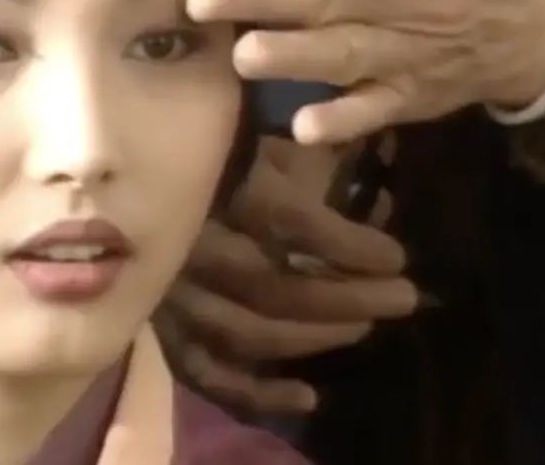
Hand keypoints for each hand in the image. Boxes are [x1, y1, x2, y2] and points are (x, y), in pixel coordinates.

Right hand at [156, 136, 414, 413]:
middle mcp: (198, 248)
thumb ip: (324, 176)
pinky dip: (257, 392)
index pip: (303, 228)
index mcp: (226, 193)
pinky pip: (206, 369)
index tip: (396, 257)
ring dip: (314, 339)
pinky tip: (307, 397)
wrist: (143, 166)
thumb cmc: (221, 151)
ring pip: (247, 333)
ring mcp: (174, 291)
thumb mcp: (276, 148)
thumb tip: (382, 206)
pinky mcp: (160, 322)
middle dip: (349, 300)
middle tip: (401, 299)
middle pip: (279, 289)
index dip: (356, 248)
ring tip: (360, 330)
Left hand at [186, 0, 544, 144]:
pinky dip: (344, 121)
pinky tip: (305, 129)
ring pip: (339, 57)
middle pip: (323, 0)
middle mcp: (400, 2)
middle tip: (202, 0)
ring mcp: (402, 54)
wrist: (535, 16)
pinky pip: (374, 110)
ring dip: (291, 59)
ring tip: (242, 58)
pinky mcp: (408, 95)